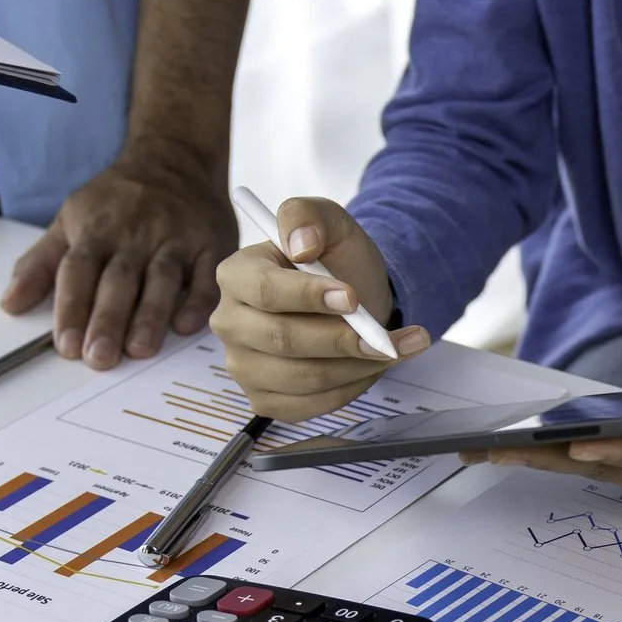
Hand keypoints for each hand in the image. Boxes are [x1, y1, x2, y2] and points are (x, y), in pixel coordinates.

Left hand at [1, 141, 236, 368]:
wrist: (173, 158)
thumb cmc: (117, 200)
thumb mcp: (71, 220)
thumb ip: (41, 264)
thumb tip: (10, 304)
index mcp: (97, 230)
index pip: (79, 271)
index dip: (71, 308)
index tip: (66, 346)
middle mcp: (135, 234)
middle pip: (119, 279)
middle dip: (107, 319)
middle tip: (100, 357)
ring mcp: (175, 238)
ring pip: (162, 278)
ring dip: (150, 315)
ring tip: (139, 349)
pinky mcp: (211, 242)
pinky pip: (206, 273)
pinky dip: (198, 299)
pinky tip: (186, 325)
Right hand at [211, 196, 430, 417]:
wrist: (355, 299)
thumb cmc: (336, 261)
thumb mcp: (330, 222)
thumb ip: (308, 216)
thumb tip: (300, 243)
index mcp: (236, 274)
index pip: (264, 290)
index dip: (309, 297)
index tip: (353, 298)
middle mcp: (230, 322)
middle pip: (282, 339)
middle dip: (342, 339)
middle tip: (383, 337)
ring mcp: (243, 365)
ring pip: (304, 377)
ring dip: (357, 366)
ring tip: (391, 348)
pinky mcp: (265, 398)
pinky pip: (311, 405)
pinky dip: (351, 389)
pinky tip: (371, 367)